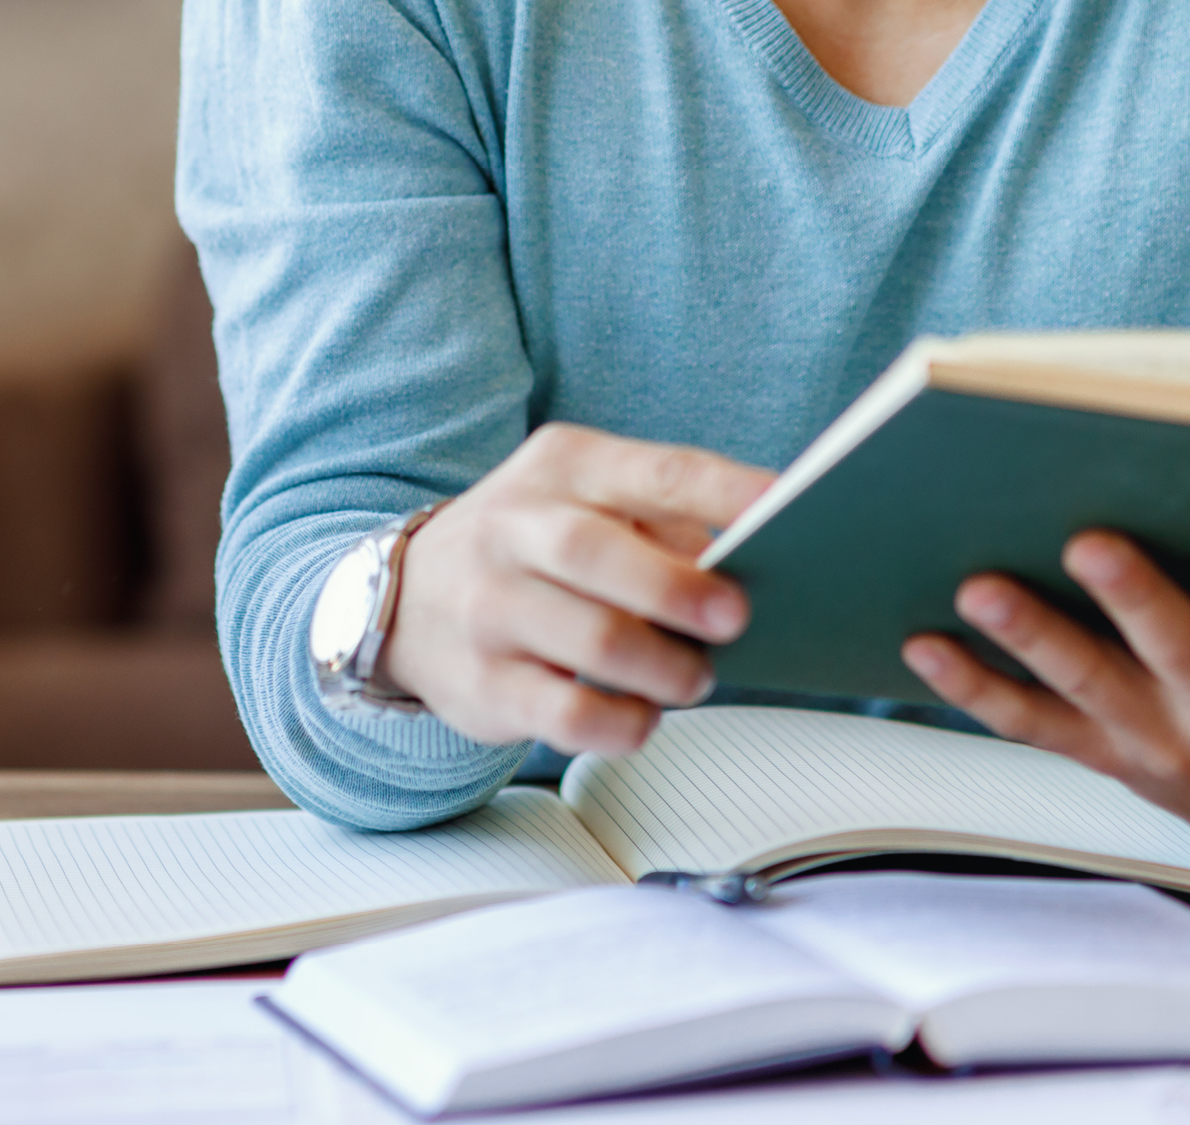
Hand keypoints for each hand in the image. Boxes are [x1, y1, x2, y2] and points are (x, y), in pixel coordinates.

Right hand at [376, 425, 772, 756]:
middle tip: (737, 617)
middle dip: (677, 589)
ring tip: (698, 677)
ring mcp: (489, 606)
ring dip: (660, 666)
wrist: (405, 594)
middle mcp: (516, 527)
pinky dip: (618, 723)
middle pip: (597, 553)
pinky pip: (560, 714)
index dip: (724, 493)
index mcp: (565, 466)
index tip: (783, 511)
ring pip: (585, 640)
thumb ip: (670, 519)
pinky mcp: (481, 683)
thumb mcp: (591, 497)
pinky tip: (645, 719)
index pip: (657, 471)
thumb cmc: (536, 542)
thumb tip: (766, 556)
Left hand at [901, 510, 1189, 862]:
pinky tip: (919, 643)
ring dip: (1028, 636)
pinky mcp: (1101, 751)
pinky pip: (1028, 724)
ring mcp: (1155, 737)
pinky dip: (972, 688)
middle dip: (1135, 600)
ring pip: (1085, 687)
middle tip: (1091, 539)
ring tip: (974, 582)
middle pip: (1180, 654)